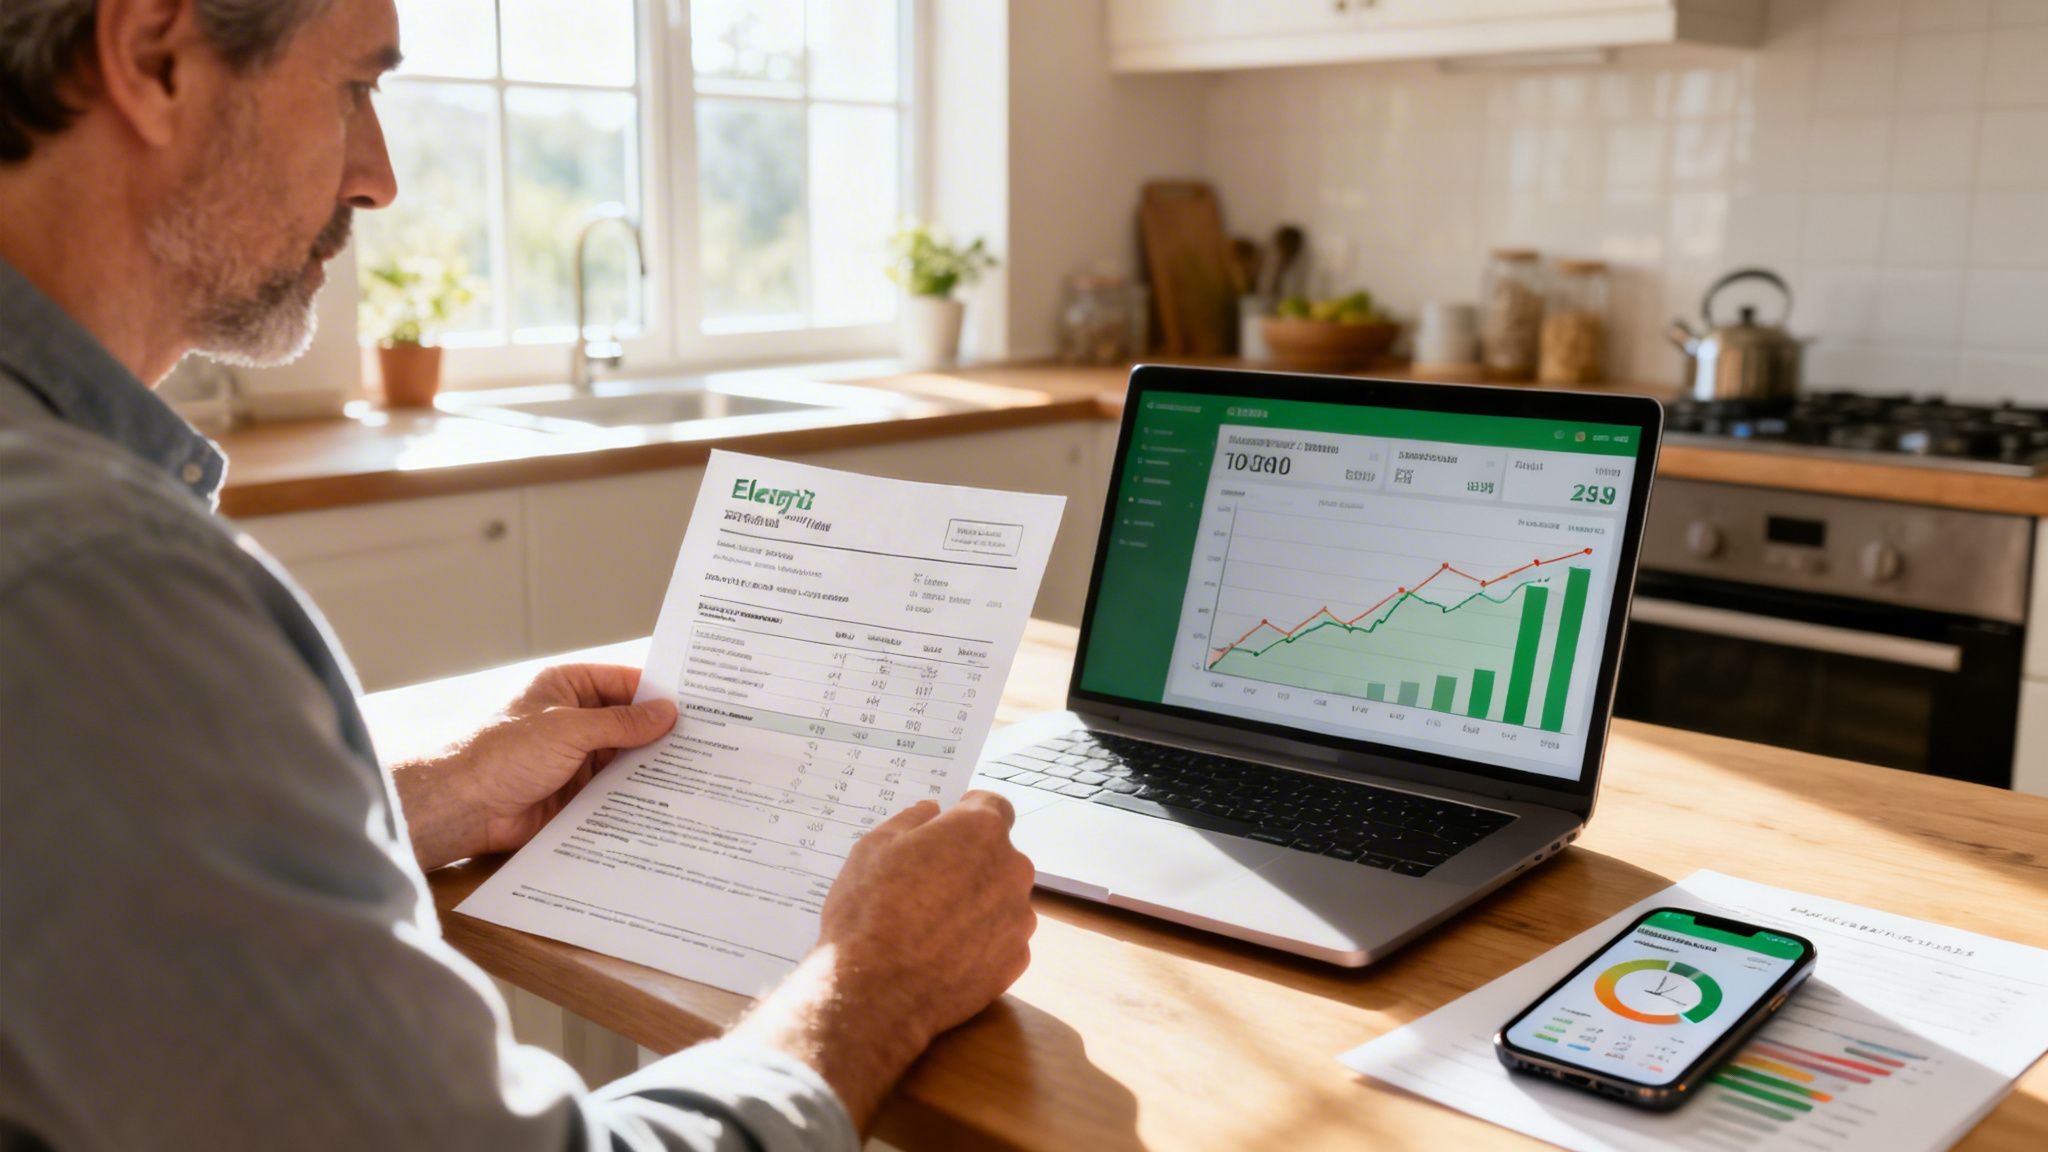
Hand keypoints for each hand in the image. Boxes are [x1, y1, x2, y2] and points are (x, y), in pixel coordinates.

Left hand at [393, 664, 676, 870]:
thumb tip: (667, 713)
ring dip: (652, 766)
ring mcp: (577, 757)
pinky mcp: (578, 793)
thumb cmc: (504, 753)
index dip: (660, 693)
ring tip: (699, 772)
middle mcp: (576, 719)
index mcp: (569, 687)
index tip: (701, 704)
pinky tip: (670, 800)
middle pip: (630, 722)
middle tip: (710, 742)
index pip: (625, 682)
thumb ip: (621, 723)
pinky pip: (616, 790)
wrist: (464, 807)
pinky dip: (638, 794)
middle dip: (662, 733)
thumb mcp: (568, 729)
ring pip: (626, 758)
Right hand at [728, 791, 1035, 1129]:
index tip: (948, 828)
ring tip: (933, 925)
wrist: (876, 990)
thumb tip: (931, 810)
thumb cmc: (870, 910)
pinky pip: (1002, 938)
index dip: (968, 814)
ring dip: (978, 902)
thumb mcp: (873, 848)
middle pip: (999, 855)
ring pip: (1002, 898)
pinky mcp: (1017, 959)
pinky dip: (981, 940)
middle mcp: (1012, 869)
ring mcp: (1019, 917)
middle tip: (928, 883)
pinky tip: (945, 952)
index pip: (993, 806)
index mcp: (980, 831)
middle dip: (971, 862)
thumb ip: (910, 821)